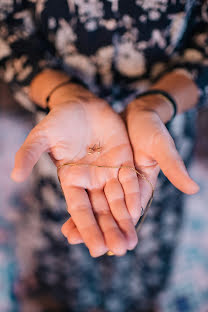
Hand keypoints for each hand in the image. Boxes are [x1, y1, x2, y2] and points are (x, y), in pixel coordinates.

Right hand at [10, 91, 140, 256]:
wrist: (81, 104)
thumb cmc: (59, 120)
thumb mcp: (42, 135)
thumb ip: (30, 153)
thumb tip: (14, 176)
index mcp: (71, 180)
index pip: (79, 209)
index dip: (86, 228)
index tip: (96, 249)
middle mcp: (91, 181)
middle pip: (101, 210)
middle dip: (110, 230)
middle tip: (119, 251)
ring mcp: (108, 172)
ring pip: (117, 201)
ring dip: (125, 221)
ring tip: (131, 242)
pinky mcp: (123, 160)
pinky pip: (129, 181)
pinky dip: (133, 196)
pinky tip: (138, 213)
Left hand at [65, 94, 199, 247]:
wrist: (135, 114)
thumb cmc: (152, 129)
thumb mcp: (162, 146)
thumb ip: (173, 166)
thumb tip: (194, 188)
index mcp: (142, 185)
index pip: (133, 211)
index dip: (125, 227)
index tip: (117, 245)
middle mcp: (124, 187)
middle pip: (112, 212)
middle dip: (102, 230)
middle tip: (91, 249)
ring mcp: (109, 180)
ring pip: (96, 204)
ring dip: (84, 221)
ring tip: (69, 236)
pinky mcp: (96, 172)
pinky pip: (85, 189)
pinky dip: (77, 201)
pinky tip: (65, 216)